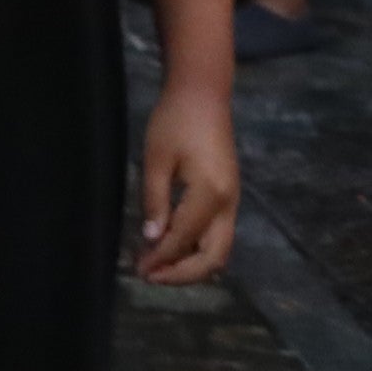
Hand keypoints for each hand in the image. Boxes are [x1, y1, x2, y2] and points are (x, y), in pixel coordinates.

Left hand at [136, 80, 238, 283]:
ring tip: (158, 266)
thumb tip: (152, 240)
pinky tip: (172, 247)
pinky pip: (218, 234)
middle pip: (214, 258)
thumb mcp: (155, 159)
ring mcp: (233, 201)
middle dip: (183, 274)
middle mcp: (229, 204)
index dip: (161, 259)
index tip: (139, 269)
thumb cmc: (174, 121)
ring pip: (219, 250)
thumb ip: (155, 201)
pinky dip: (198, 248)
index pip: (184, 239)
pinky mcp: (229, 196)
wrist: (203, 95)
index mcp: (210, 194)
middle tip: (150, 275)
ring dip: (191, 264)